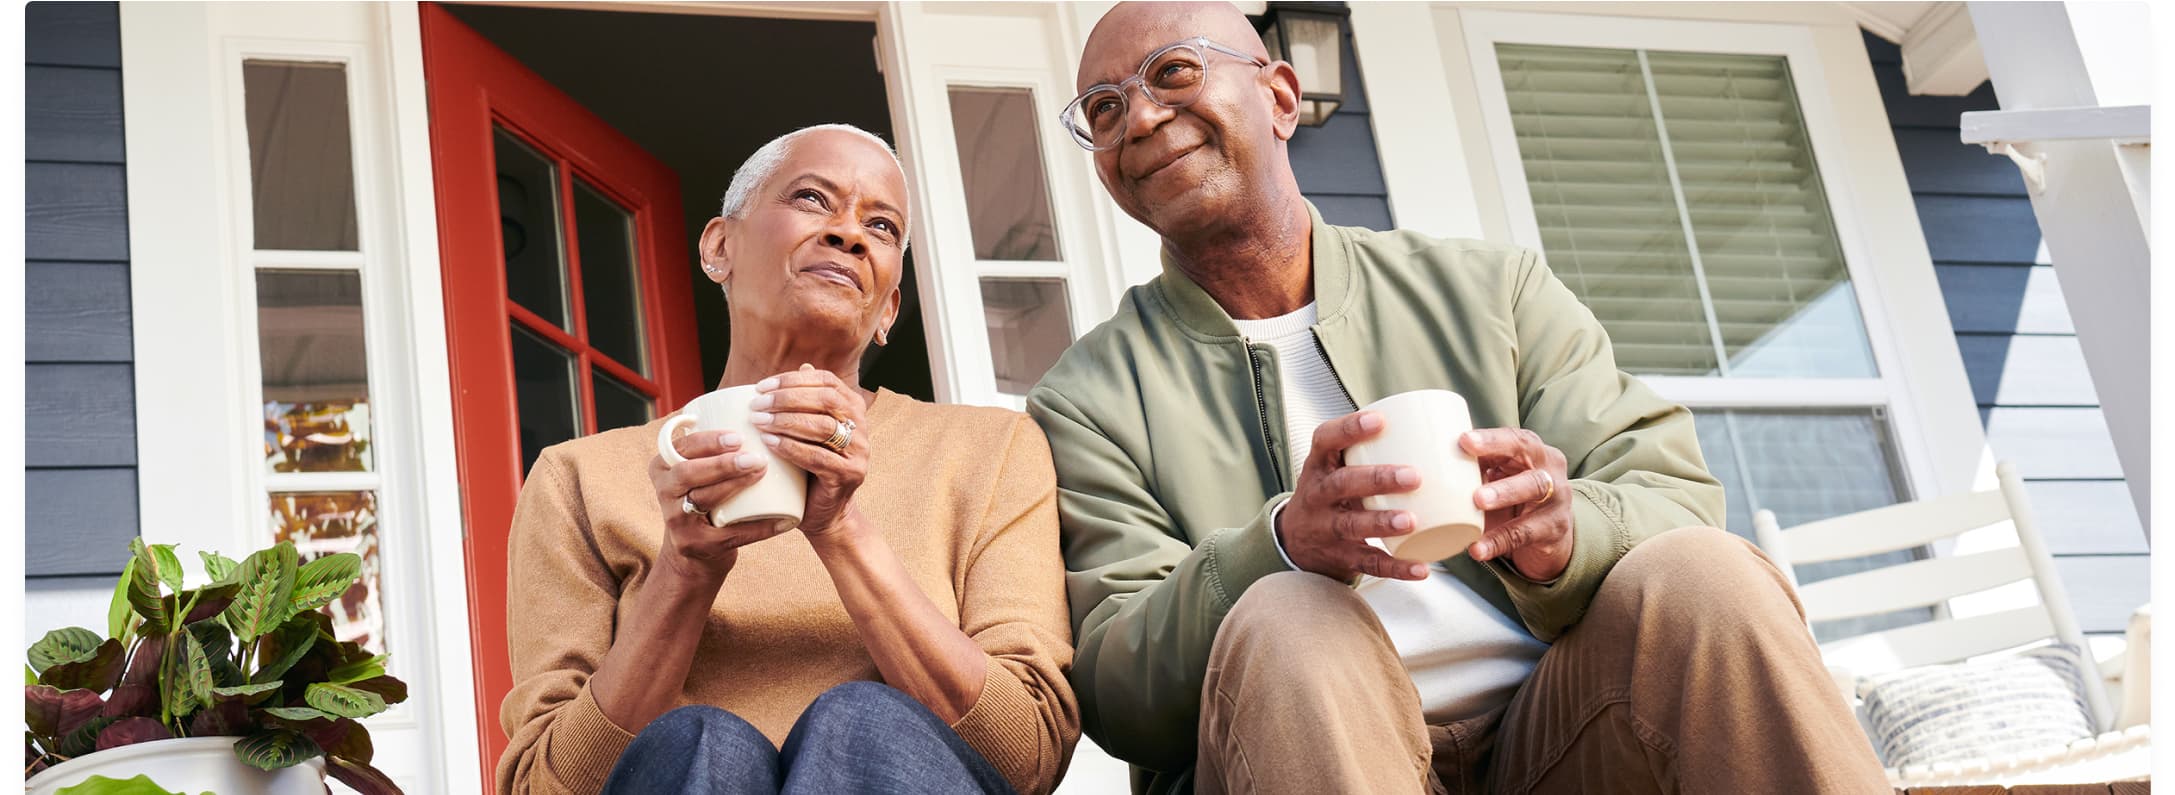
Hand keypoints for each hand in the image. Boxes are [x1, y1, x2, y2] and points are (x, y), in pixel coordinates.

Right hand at [649, 430, 794, 581]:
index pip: (681, 448)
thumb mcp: (697, 470)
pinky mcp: (696, 545)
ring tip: (762, 473)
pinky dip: (758, 528)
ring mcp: (678, 521)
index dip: (707, 440)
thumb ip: (712, 444)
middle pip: (688, 472)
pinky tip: (782, 521)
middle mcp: (664, 492)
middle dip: (721, 463)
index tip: (738, 435)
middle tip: (754, 457)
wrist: (696, 552)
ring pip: (705, 499)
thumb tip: (760, 405)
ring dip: (735, 485)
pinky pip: (730, 535)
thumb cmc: (706, 497)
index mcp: (663, 468)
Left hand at [751, 365, 871, 538]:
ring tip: (759, 422)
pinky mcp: (850, 474)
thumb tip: (803, 365)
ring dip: (786, 421)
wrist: (824, 512)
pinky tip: (770, 444)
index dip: (793, 379)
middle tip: (757, 405)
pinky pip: (819, 457)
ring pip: (822, 427)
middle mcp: (861, 426)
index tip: (762, 386)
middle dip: (787, 399)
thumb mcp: (807, 430)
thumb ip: (807, 401)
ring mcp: (859, 451)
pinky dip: (792, 448)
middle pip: (826, 400)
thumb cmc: (809, 467)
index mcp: (853, 408)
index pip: (826, 381)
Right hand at [1276, 410, 1430, 581]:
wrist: (1295, 541)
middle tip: (1413, 476)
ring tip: (1412, 521)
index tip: (1380, 421)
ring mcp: (1325, 528)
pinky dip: (1396, 567)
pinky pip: (1367, 563)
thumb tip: (1427, 426)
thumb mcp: (1334, 468)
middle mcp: (1316, 495)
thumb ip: (1367, 450)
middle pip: (1342, 484)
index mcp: (1318, 466)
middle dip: (1377, 479)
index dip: (1349, 429)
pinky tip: (1421, 568)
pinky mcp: (1339, 556)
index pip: (1325, 440)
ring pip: (1351, 525)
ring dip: (1382, 522)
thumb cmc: (1331, 493)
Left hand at [1459, 428, 1573, 581]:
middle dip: (1503, 481)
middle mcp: (1550, 471)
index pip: (1515, 440)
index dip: (1491, 441)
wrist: (1549, 530)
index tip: (1464, 441)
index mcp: (1532, 451)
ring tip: (1477, 508)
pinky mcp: (1554, 529)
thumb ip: (1473, 467)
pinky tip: (1478, 549)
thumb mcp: (1496, 475)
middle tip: (1475, 493)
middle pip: (1532, 471)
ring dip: (1504, 501)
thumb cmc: (1513, 491)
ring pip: (1534, 497)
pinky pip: (1525, 534)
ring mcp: (1556, 501)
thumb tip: (1427, 461)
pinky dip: (1499, 541)